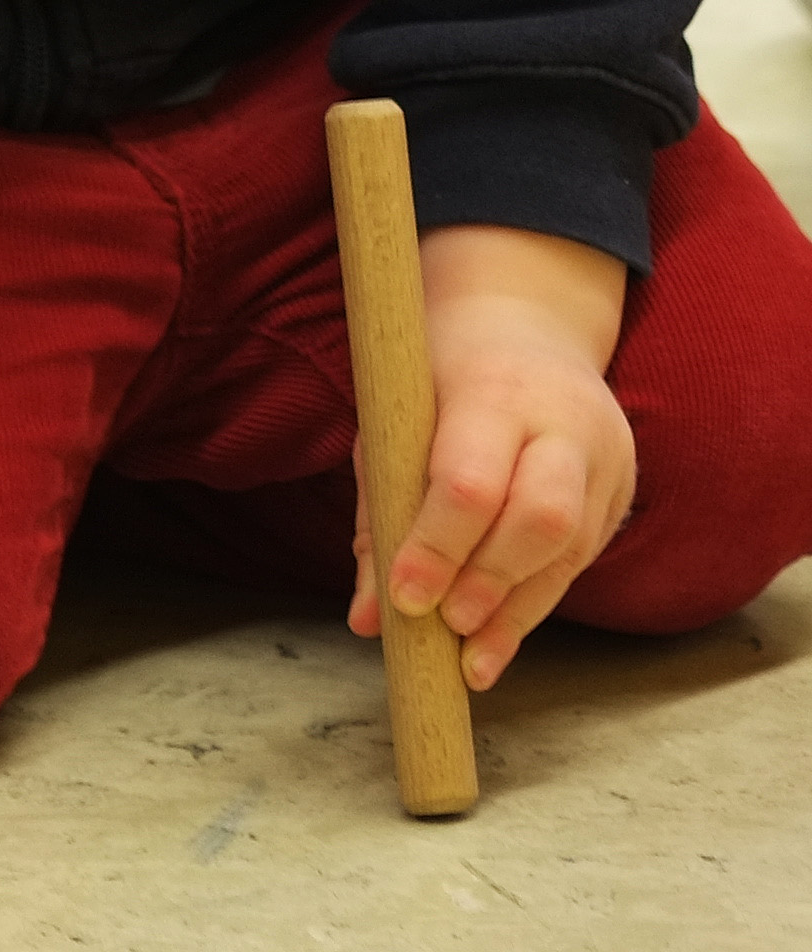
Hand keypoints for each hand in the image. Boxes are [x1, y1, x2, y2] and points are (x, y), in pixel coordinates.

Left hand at [351, 224, 634, 689]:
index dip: (438, 546)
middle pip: (543, 518)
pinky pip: (581, 561)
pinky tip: (497, 643)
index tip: (405, 597)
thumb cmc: (439, 379)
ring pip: (572, 551)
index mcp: (494, 391)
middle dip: (491, 582)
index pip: (472, 480)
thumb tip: (366, 620)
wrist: (524, 326)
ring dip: (516, 614)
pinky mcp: (621, 494)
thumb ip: (380, 515)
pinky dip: (533, 606)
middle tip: (446, 624)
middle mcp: (564, 426)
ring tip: (470, 661)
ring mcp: (606, 461)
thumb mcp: (394, 423)